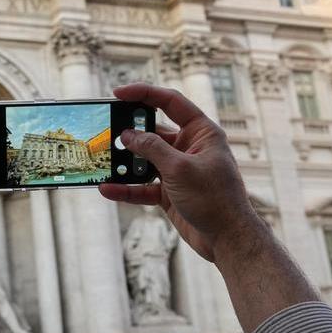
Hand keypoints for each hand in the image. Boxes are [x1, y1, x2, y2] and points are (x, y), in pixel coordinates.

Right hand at [97, 83, 261, 263]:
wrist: (227, 240)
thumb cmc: (215, 199)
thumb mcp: (180, 168)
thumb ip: (151, 148)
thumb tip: (127, 135)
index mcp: (201, 133)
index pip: (171, 102)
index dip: (144, 93)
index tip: (118, 93)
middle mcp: (189, 147)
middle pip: (152, 131)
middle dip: (129, 132)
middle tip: (106, 129)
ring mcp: (178, 170)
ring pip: (144, 160)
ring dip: (124, 163)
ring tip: (104, 162)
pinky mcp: (169, 192)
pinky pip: (142, 186)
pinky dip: (126, 188)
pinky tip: (107, 189)